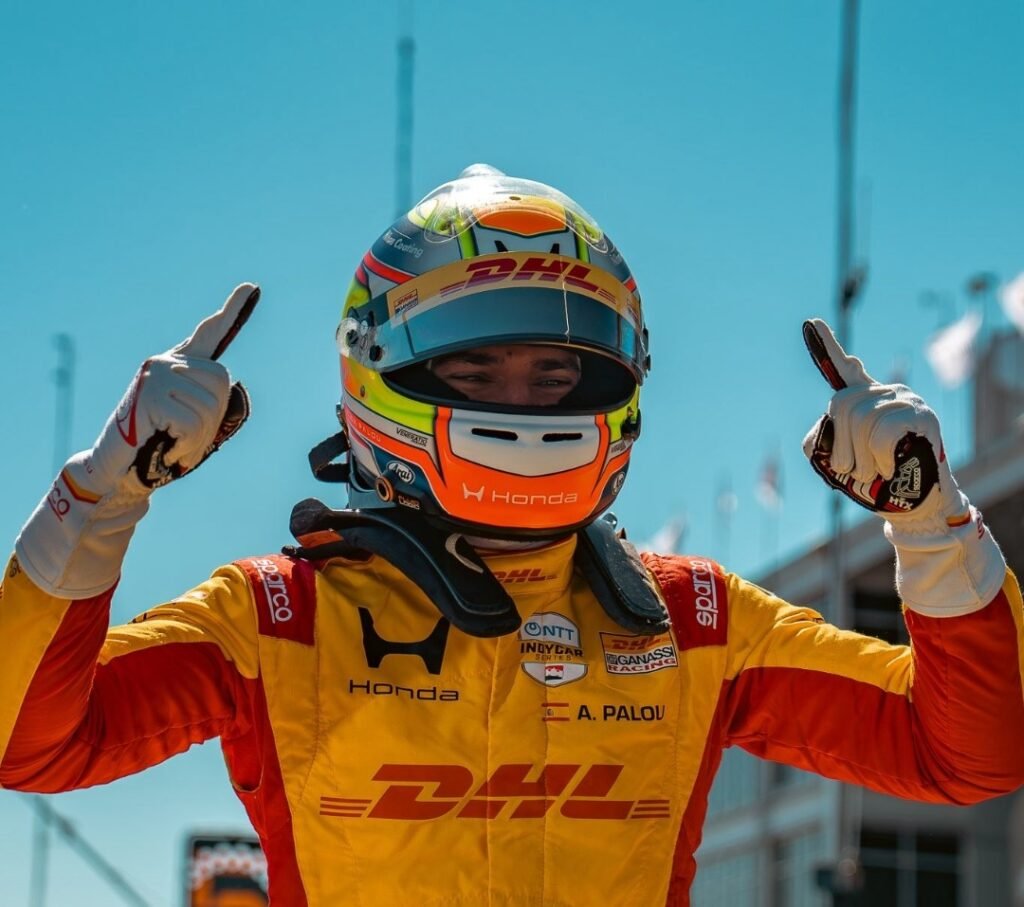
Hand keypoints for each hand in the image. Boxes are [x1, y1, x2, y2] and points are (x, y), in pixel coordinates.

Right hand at [15, 283, 258, 597]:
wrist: (118, 471)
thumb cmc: (159, 447)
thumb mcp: (193, 422)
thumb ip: (212, 402)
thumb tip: (231, 384)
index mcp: (179, 365)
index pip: (210, 333)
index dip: (233, 310)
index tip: (252, 287)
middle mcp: (166, 361)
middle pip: (223, 383)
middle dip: (214, 420)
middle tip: (186, 439)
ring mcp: (156, 373)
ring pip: (210, 405)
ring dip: (199, 437)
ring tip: (174, 444)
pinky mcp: (149, 393)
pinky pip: (193, 422)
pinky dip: (187, 445)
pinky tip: (168, 449)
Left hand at [801, 318, 1003, 615]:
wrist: (914, 507)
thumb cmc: (875, 482)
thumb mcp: (838, 460)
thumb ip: (821, 438)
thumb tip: (826, 426)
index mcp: (864, 399)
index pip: (844, 369)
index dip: (825, 346)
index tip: (810, 322)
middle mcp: (886, 392)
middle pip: (841, 405)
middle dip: (840, 446)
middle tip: (855, 470)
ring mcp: (907, 401)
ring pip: (860, 419)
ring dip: (861, 456)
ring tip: (878, 470)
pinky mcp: (923, 417)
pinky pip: (882, 431)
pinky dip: (880, 457)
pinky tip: (892, 465)